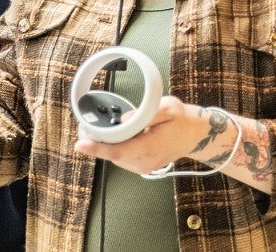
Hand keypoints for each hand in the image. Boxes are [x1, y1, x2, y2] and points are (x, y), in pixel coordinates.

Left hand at [75, 96, 208, 174]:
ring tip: (117, 128)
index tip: (81, 145)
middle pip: (113, 153)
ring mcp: (143, 167)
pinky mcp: (141, 167)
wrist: (195, 135)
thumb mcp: (168, 108)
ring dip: (110, 143)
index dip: (98, 148)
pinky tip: (126, 136)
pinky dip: (118, 147)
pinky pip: (122, 157)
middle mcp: (145, 161)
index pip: (119, 151)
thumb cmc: (181, 120)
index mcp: (151, 147)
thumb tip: (124, 120)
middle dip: (100, 141)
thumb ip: (146, 113)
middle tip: (90, 126)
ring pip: (115, 156)